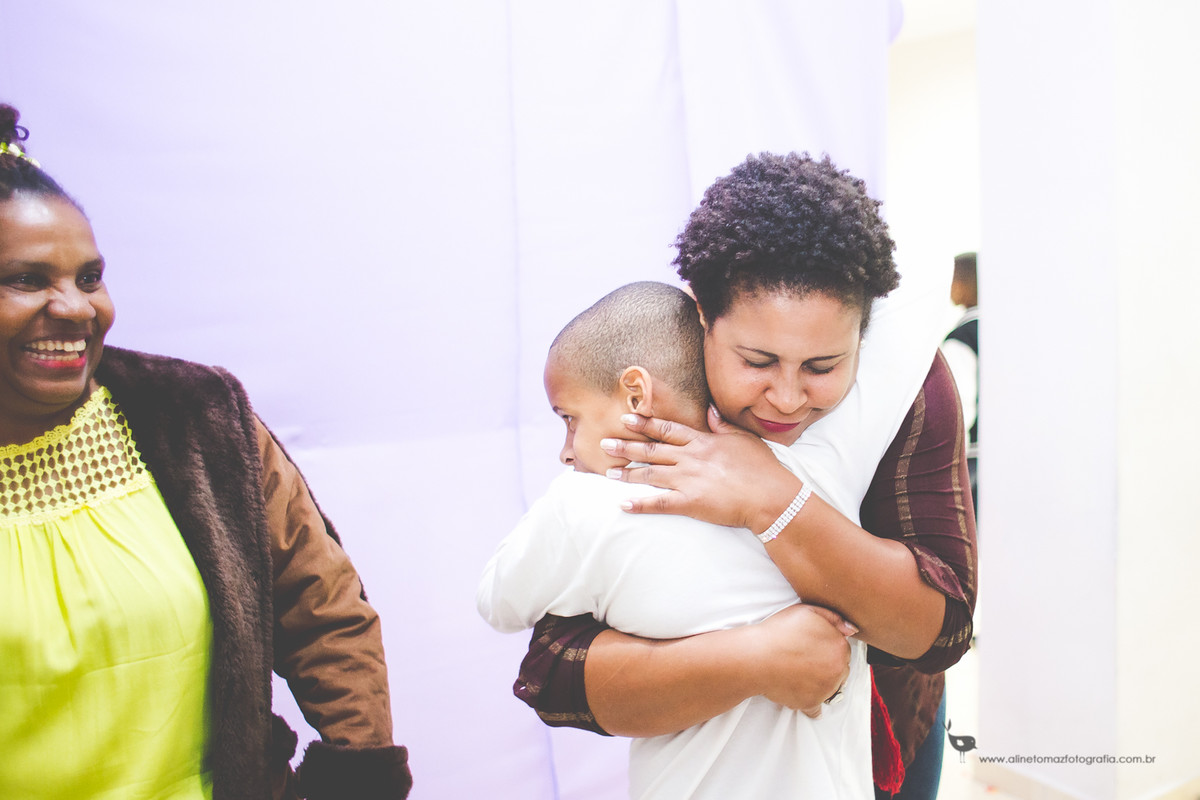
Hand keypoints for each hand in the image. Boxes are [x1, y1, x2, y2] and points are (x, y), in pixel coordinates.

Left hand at [602, 408, 800, 531]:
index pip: (667, 429)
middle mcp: (690, 458)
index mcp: (702, 441)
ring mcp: (688, 480)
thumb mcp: (743, 439)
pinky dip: (640, 504)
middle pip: (652, 450)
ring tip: (608, 474)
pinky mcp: (690, 503)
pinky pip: (659, 503)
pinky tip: (623, 505)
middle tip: (604, 444)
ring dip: (627, 474)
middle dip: (626, 446)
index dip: (645, 424)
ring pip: (650, 474)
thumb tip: (710, 410)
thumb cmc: (762, 468)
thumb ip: (722, 425)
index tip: (626, 419)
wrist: (771, 497)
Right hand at [741, 604, 853, 717]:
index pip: (842, 649)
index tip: (813, 647)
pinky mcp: (811, 704)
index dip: (827, 647)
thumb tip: (851, 630)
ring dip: (820, 683)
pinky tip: (802, 696)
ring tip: (799, 673)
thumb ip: (833, 618)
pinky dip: (812, 707)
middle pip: (839, 669)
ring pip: (830, 688)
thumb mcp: (807, 611)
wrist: (756, 656)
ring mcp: (825, 689)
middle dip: (827, 665)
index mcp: (839, 647)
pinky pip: (817, 710)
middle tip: (806, 659)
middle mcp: (838, 670)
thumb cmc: (779, 632)